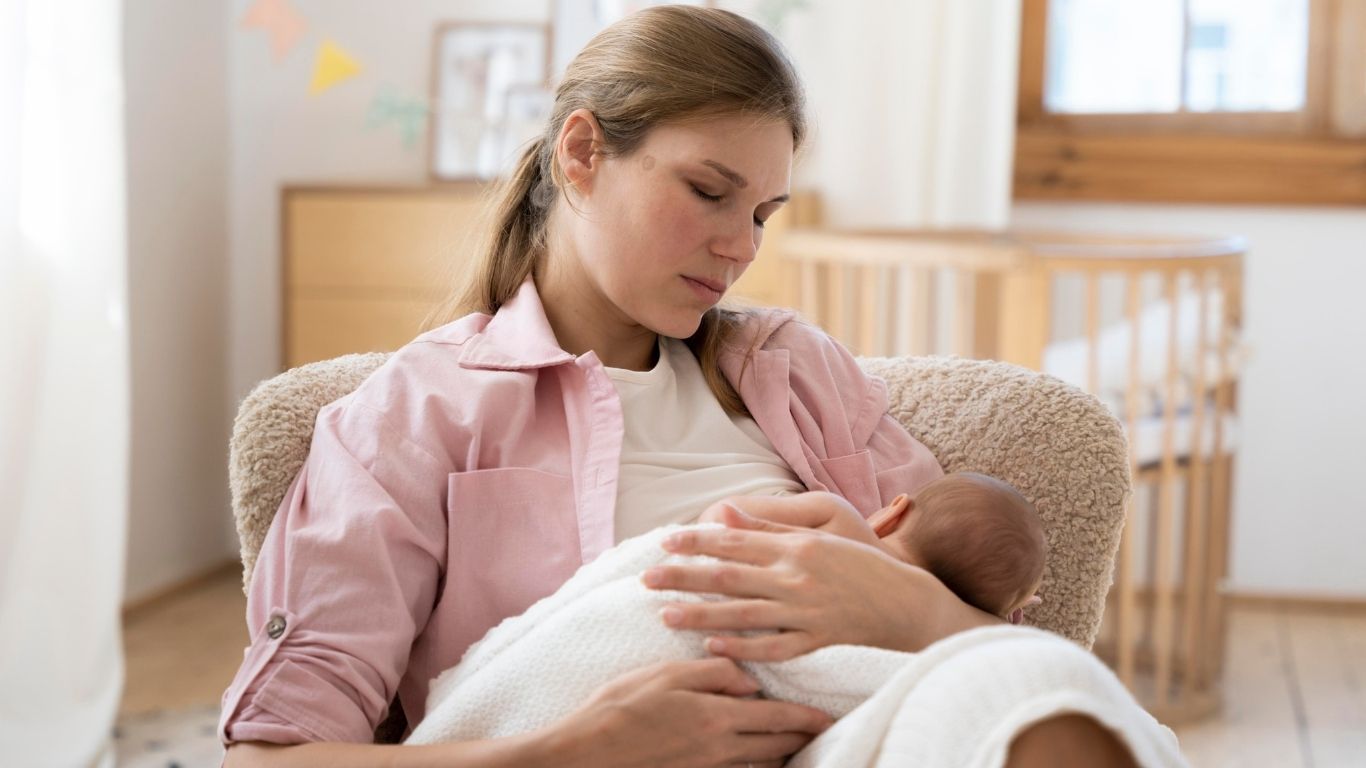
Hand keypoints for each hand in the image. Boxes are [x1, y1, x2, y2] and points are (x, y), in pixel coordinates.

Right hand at [543, 657, 832, 767]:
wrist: (584, 755)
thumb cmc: (619, 709)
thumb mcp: (665, 675)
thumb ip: (713, 673)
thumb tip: (749, 679)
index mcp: (717, 719)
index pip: (778, 719)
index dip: (807, 719)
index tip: (828, 716)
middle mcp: (719, 751)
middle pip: (777, 748)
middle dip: (802, 739)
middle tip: (822, 729)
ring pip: (760, 765)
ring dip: (780, 754)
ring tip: (792, 743)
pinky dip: (752, 767)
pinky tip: (752, 759)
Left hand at [643, 498, 1001, 659]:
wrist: (907, 601)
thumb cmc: (861, 562)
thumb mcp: (821, 532)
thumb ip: (772, 526)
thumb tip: (725, 514)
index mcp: (796, 545)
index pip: (735, 540)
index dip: (696, 540)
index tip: (664, 541)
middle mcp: (797, 577)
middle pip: (728, 576)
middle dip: (683, 577)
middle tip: (647, 578)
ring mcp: (806, 612)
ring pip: (742, 615)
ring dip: (700, 615)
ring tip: (665, 615)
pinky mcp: (816, 641)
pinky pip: (772, 648)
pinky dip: (742, 648)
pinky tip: (712, 647)